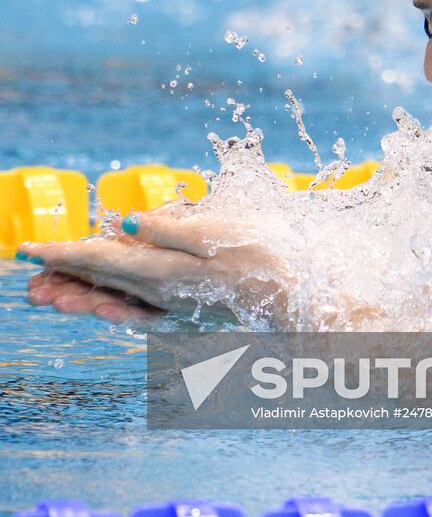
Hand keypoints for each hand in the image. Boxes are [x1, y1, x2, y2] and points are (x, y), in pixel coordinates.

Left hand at [20, 206, 291, 325]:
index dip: (63, 253)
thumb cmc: (263, 257)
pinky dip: (116, 311)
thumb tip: (124, 226)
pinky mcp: (189, 312)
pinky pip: (141, 314)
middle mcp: (162, 293)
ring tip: (49, 297)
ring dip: (80, 295)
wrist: (297, 299)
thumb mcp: (216, 232)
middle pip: (102, 283)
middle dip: (63, 277)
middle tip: (27, 278)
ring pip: (116, 298)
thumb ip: (169, 229)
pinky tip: (105, 312)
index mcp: (165, 269)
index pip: (101, 260)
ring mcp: (174, 306)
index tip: (28, 250)